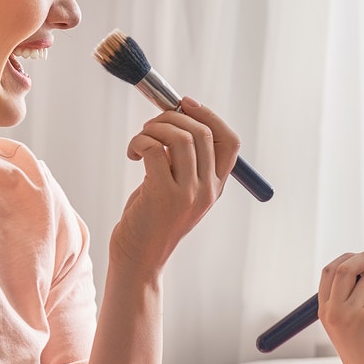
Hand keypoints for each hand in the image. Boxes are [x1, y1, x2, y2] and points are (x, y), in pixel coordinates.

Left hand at [110, 97, 240, 277]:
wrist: (139, 259)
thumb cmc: (154, 220)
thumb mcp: (179, 189)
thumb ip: (184, 161)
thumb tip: (175, 117)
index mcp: (216, 187)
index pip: (230, 141)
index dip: (209, 116)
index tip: (185, 104)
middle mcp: (207, 190)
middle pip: (202, 133)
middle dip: (172, 117)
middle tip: (152, 126)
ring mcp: (187, 193)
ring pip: (180, 137)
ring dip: (154, 128)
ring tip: (140, 140)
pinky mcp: (162, 195)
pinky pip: (153, 149)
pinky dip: (139, 142)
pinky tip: (132, 154)